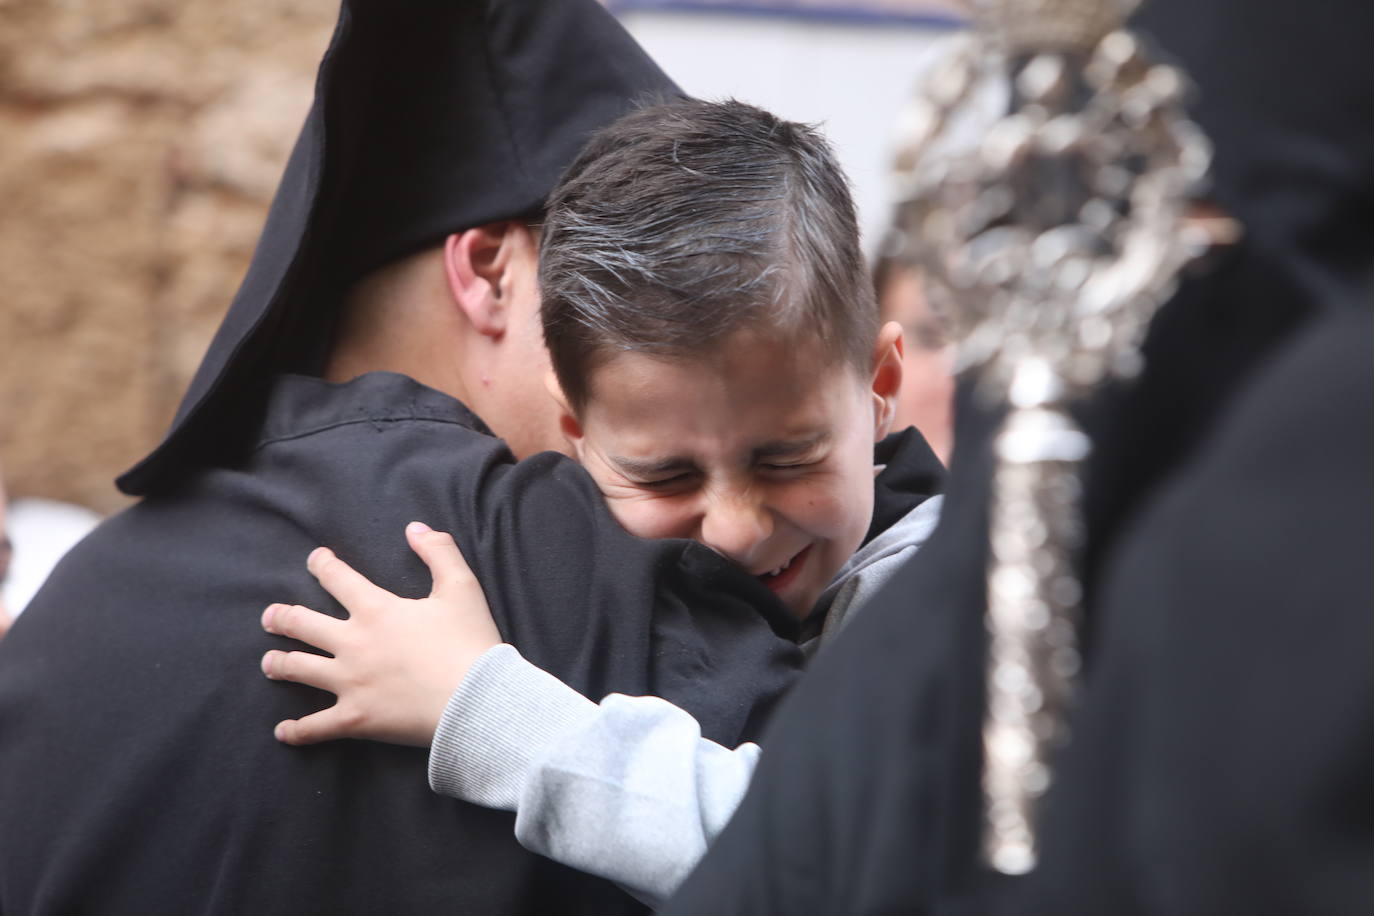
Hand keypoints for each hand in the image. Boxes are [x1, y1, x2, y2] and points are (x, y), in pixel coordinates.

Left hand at [261, 521, 501, 746]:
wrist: (476, 699)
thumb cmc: (470, 643)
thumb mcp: (462, 587)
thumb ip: (439, 552)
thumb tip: (415, 528)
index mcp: (376, 610)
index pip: (338, 579)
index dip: (323, 565)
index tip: (314, 560)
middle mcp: (353, 643)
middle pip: (303, 624)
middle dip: (282, 618)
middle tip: (270, 617)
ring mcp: (349, 682)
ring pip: (300, 669)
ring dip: (279, 664)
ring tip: (269, 663)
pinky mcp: (355, 718)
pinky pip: (316, 725)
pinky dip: (297, 730)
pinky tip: (283, 731)